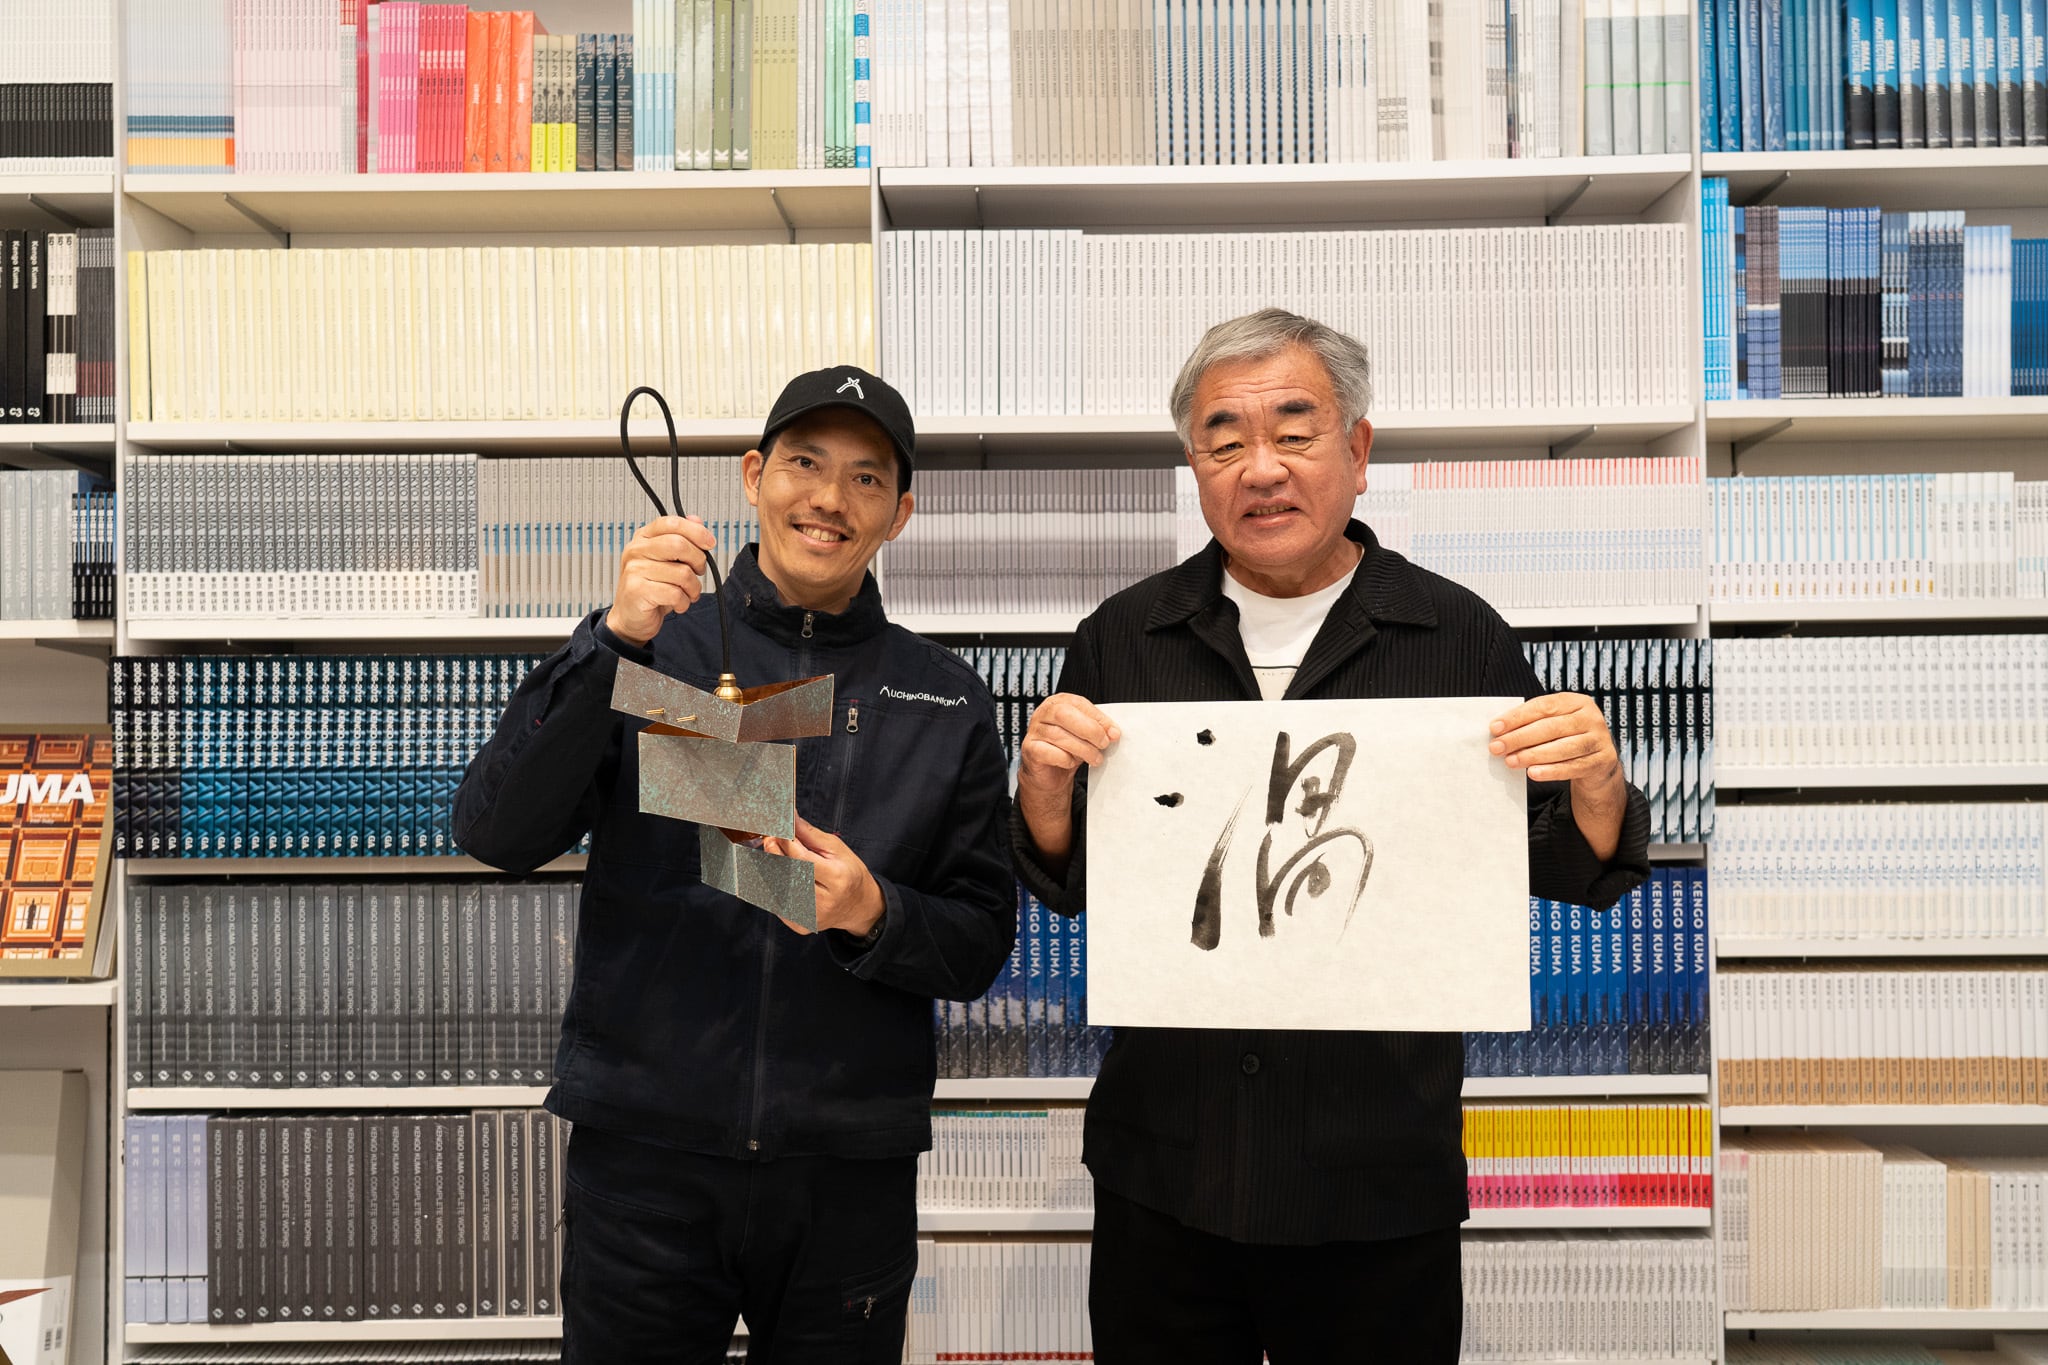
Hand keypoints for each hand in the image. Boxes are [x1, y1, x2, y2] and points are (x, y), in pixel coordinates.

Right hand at [604, 515, 716, 646]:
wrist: (630, 617)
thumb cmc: (651, 588)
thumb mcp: (667, 560)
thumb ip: (681, 538)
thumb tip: (696, 520)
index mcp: (643, 537)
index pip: (672, 523)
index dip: (696, 531)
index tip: (709, 543)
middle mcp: (636, 550)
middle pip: (679, 545)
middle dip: (698, 561)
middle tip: (698, 572)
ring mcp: (634, 570)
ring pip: (682, 573)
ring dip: (693, 588)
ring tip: (687, 593)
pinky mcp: (637, 591)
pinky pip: (675, 594)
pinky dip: (684, 602)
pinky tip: (677, 604)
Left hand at [760, 816, 884, 937]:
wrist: (859, 905)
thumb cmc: (849, 872)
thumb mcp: (837, 849)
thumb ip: (810, 834)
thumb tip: (789, 817)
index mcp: (837, 878)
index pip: (802, 859)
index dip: (786, 842)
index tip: (777, 828)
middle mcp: (824, 901)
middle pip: (787, 875)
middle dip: (774, 854)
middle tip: (770, 840)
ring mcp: (811, 917)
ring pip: (778, 890)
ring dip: (770, 870)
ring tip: (773, 856)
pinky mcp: (801, 926)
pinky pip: (777, 905)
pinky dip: (771, 888)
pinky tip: (776, 876)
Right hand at [1016, 693, 1119, 872]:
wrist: (1047, 785)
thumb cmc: (1073, 757)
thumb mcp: (1089, 742)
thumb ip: (1100, 733)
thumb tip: (1118, 734)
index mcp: (1060, 705)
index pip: (1078, 702)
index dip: (1098, 717)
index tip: (1115, 733)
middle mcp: (1043, 715)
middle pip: (1066, 712)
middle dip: (1090, 730)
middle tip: (1106, 745)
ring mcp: (1033, 735)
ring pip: (1058, 734)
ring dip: (1081, 748)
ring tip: (1094, 761)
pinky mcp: (1028, 755)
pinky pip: (1045, 752)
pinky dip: (1063, 759)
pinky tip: (1073, 767)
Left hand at [1490, 692, 1628, 859]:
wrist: (1598, 762)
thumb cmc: (1567, 739)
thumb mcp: (1553, 725)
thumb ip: (1531, 724)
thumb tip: (1498, 731)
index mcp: (1576, 701)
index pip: (1543, 706)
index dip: (1517, 717)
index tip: (1495, 728)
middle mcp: (1591, 717)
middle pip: (1551, 727)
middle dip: (1520, 738)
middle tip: (1497, 748)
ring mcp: (1600, 739)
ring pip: (1562, 747)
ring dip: (1532, 755)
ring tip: (1511, 761)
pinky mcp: (1604, 760)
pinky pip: (1573, 767)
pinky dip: (1551, 771)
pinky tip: (1533, 773)